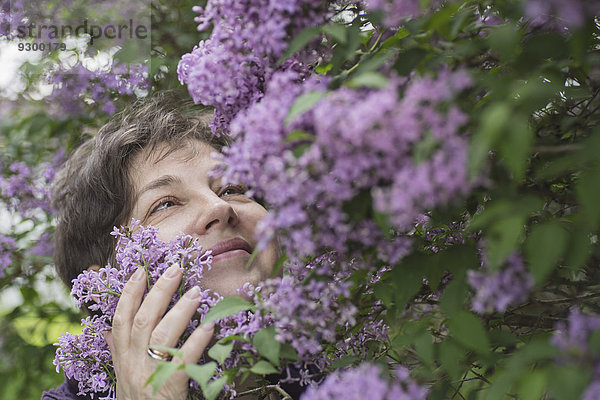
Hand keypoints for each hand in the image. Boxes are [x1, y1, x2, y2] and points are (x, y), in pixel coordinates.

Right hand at [106, 264, 213, 399]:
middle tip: (175, 270)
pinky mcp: (170, 388)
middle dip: (158, 292)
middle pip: (143, 321)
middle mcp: (133, 364)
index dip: (129, 294)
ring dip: (180, 311)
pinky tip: (209, 327)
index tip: (141, 271)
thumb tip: (108, 331)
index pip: (120, 320)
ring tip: (197, 292)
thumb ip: (117, 352)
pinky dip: (197, 342)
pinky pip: (183, 361)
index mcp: (122, 358)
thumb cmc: (137, 399)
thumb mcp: (122, 376)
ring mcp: (150, 375)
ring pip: (162, 336)